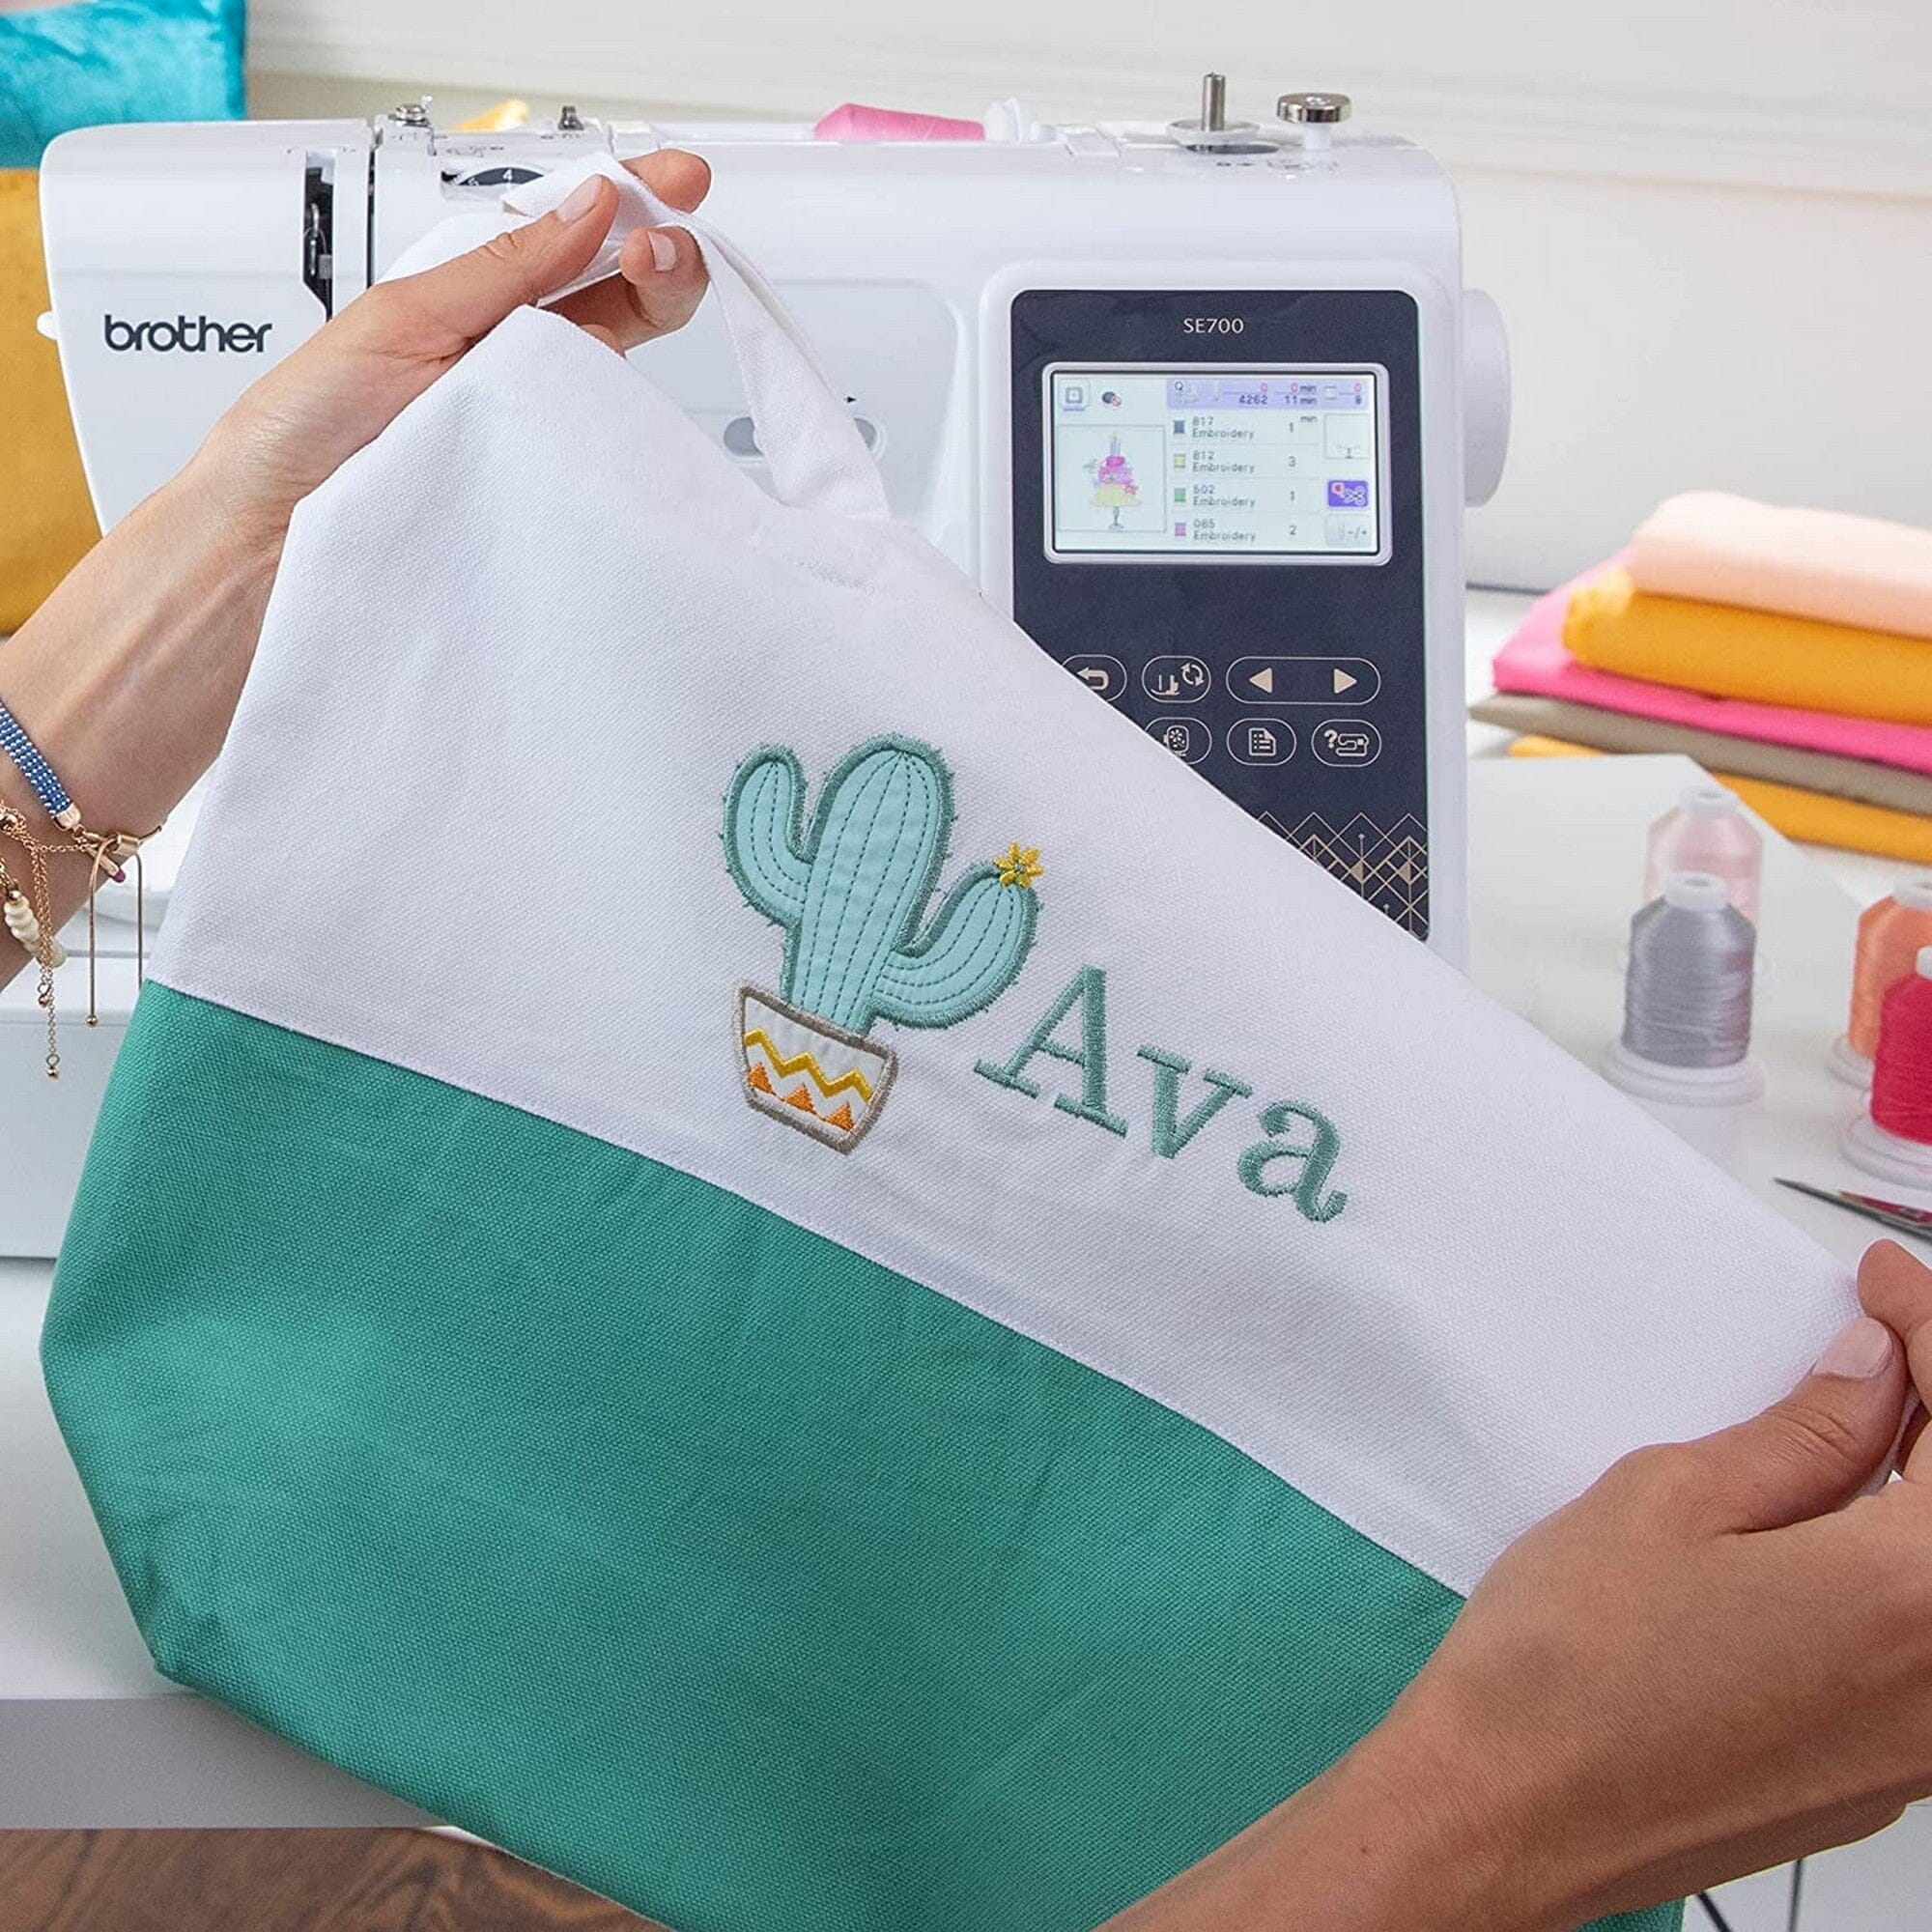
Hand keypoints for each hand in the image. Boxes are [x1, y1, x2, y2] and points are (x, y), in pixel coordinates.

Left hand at [197, 150, 711, 558]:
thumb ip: (502, 265)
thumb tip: (587, 206)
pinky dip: (620, 407)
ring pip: (627, 361)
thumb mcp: (404, 316)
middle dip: (662, 253)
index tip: (680, 179)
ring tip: (635, 288)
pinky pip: (604, 443)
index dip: (635, 201)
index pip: (575, 237)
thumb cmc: (306, 429)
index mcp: (480, 300)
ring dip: (647, 309)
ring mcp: (538, 421)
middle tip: (661, 242)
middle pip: (624, 296)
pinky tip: (612, 380)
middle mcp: (519, 357)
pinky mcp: (546, 484)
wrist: (271, 533)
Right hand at [1111, 1240, 1931, 1930]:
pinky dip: (1900, 1568)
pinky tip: (1831, 1526)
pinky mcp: (1880, 1781)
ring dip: (1920, 1486)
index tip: (1885, 1282)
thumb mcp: (1669, 1500)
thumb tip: (1875, 1372)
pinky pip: (1923, 1648)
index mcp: (1908, 1596)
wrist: (1505, 1814)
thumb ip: (1801, 1436)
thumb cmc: (1565, 1667)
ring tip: (1857, 1416)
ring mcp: (1919, 1748)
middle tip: (1884, 1334)